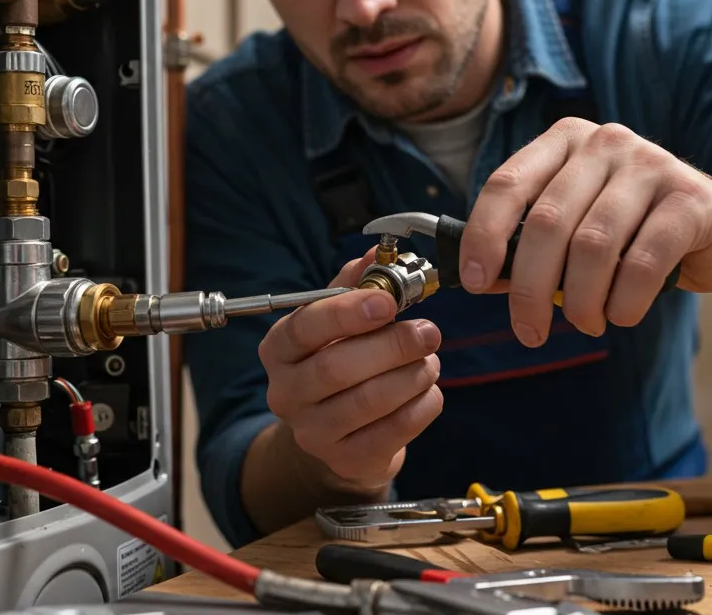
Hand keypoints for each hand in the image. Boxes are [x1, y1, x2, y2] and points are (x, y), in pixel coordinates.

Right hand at [257, 248, 444, 490]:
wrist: (339, 434)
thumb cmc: (340, 363)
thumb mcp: (338, 323)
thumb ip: (355, 286)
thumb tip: (376, 251)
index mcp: (279, 350)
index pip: (305, 327)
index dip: (347, 313)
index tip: (388, 302)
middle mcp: (286, 393)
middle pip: (337, 368)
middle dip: (391, 346)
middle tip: (429, 331)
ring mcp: (312, 432)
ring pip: (367, 402)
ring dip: (410, 376)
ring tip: (432, 361)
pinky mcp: (345, 459)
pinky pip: (392, 433)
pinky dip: (420, 408)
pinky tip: (429, 390)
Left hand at [458, 118, 711, 344]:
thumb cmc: (635, 234)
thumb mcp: (576, 229)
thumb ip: (532, 244)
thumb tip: (485, 279)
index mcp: (565, 141)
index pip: (507, 184)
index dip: (483, 236)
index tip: (476, 282)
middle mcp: (606, 143)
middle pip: (547, 222)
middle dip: (530, 289)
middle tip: (529, 331)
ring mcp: (652, 165)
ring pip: (592, 245)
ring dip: (581, 301)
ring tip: (586, 324)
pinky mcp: (692, 199)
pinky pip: (643, 261)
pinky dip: (624, 301)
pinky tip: (622, 315)